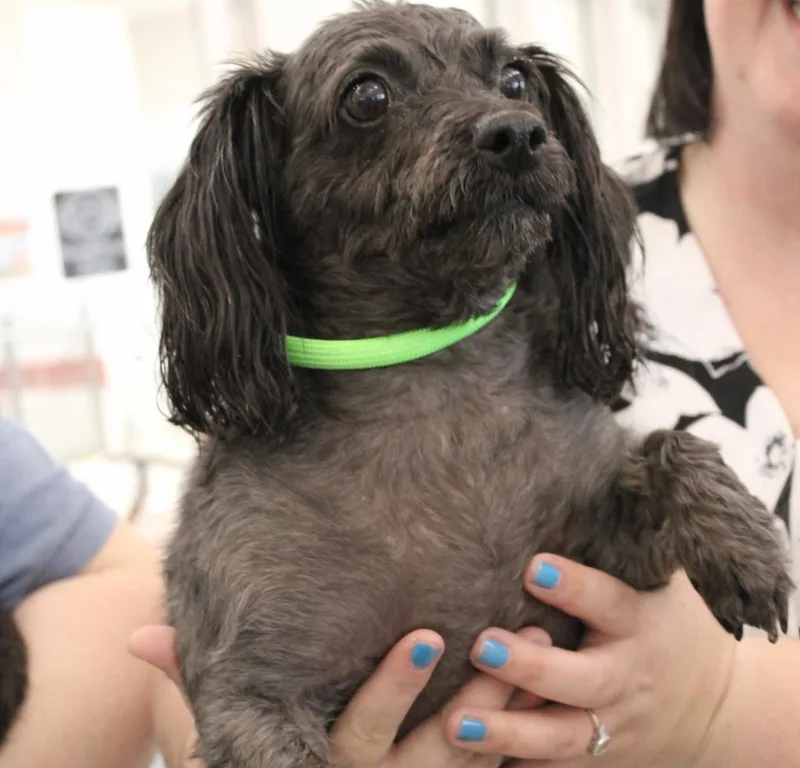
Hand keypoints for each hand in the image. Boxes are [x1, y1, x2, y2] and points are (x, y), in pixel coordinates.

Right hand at [128, 623, 548, 767]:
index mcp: (331, 764)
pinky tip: (554, 667)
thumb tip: (138, 637)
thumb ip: (191, 683)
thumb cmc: (273, 751)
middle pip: (442, 750)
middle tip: (515, 638)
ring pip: (483, 755)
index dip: (392, 688)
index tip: (426, 635)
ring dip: (517, 703)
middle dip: (481, 697)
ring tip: (544, 642)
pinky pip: (504, 761)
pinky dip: (530, 721)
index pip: (362, 733)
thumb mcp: (234, 727)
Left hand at [442, 555, 738, 766]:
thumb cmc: (672, 625)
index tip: (533, 567)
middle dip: (530, 666)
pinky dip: (517, 764)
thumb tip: (592, 476)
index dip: (573, 586)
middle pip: (578, 679)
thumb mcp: (663, 584)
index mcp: (641, 624)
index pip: (607, 601)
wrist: (717, 709)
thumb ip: (624, 547)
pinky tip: (472, 759)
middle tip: (483, 644)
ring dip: (507, 730)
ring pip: (559, 736)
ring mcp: (611, 727)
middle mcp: (625, 679)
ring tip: (457, 721)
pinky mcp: (597, 759)